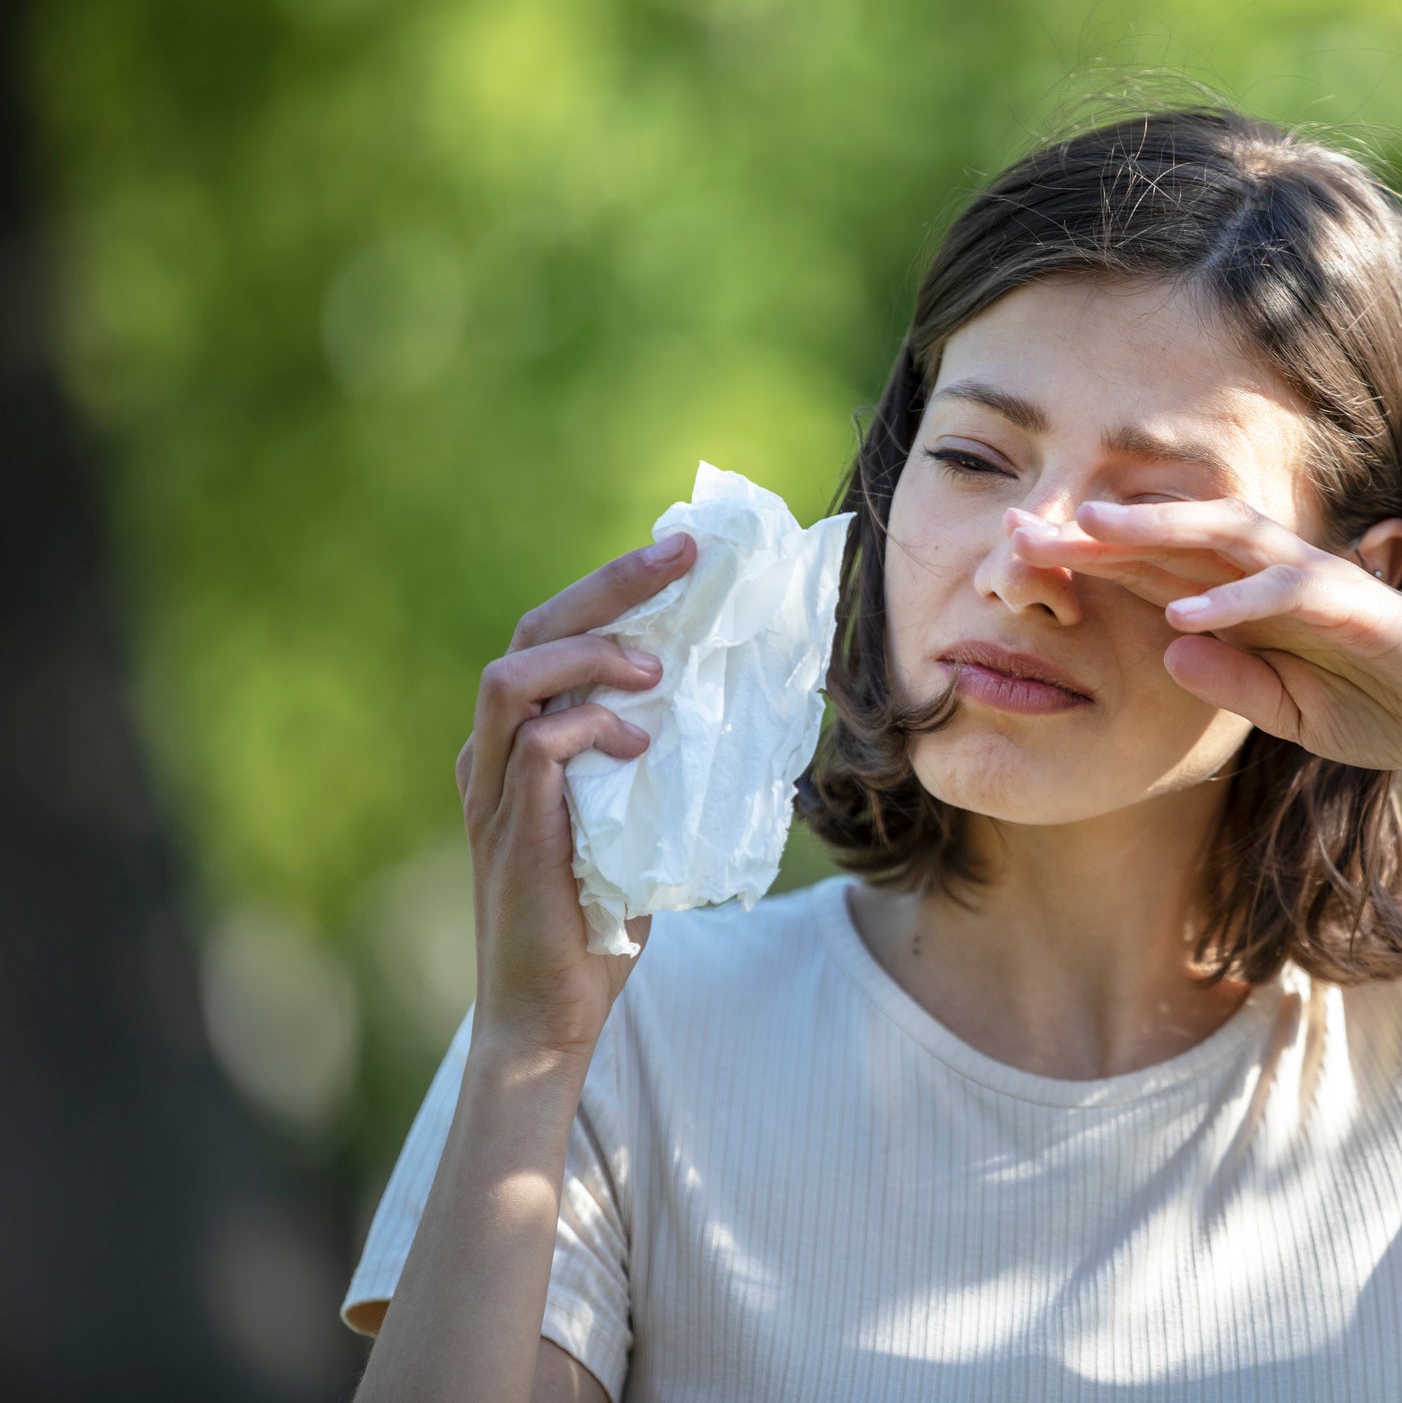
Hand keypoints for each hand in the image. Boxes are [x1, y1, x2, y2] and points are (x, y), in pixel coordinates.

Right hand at [453, 533, 696, 1059]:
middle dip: (607, 586)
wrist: (553, 1016)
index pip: (554, 636)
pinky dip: (591, 729)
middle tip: (678, 556)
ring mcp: (493, 791)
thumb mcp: (643, 820)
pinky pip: (536, 747)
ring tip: (655, 669)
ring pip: (512, 676)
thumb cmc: (601, 923)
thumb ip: (664, 764)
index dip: (611, 588)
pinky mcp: (510, 831)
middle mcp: (492, 754)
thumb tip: (741, 709)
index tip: (678, 552)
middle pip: (529, 631)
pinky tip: (640, 743)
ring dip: (591, 657)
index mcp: (520, 743)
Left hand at [1008, 499, 1401, 769]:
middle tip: (1015, 528)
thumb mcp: (1291, 713)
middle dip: (1094, 534)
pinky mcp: (1352, 606)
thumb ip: (1232, 681)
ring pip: (1222, 536)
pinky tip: (1185, 609)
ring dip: (1154, 529)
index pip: (1154, 572)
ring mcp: (1311, 583)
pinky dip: (1234, 599)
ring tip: (1088, 530)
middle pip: (1170, 540)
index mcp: (1247, 604)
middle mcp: (1270, 578)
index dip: (1087, 563)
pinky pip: (1285, 593)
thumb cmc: (1386, 705)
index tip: (1014, 557)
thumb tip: (1172, 649)